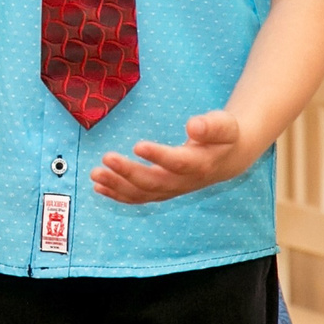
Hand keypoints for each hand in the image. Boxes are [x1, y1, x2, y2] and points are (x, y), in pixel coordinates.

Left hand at [92, 109, 249, 203]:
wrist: (229, 159)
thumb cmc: (224, 136)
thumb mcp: (224, 125)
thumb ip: (211, 125)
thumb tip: (193, 125)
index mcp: (200, 164)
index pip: (177, 163)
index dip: (158, 156)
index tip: (137, 145)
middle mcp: (184, 182)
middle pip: (154, 182)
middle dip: (128, 172)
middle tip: (106, 158)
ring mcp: (172, 190)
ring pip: (142, 193)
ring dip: (117, 186)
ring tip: (95, 174)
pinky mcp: (162, 192)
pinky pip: (138, 197)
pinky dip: (118, 194)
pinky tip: (99, 187)